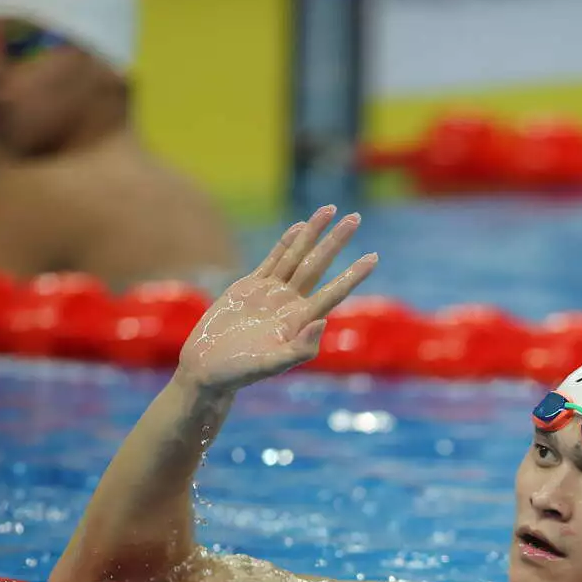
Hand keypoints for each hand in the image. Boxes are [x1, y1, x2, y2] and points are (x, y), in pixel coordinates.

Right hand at [177, 205, 376, 393]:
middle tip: (356, 217)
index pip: (334, 292)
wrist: (208, 369)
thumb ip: (299, 348)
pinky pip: (273, 259)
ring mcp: (271, 293)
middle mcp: (290, 303)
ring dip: (313, 233)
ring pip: (296, 255)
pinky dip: (286, 242)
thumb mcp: (270, 365)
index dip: (353, 275)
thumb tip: (322, 321)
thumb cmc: (239, 372)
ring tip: (330, 210)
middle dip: (336, 241)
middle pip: (318, 265)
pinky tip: (300, 227)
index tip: (374, 257)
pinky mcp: (250, 286)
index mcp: (300, 321)